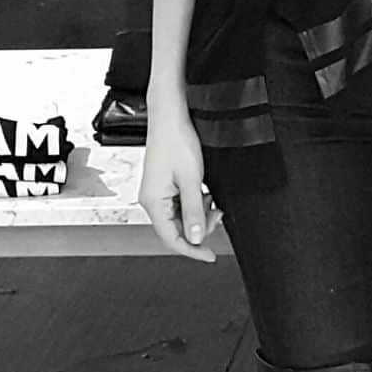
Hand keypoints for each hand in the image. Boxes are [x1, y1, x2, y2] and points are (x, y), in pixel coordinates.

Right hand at [138, 108, 220, 262]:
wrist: (170, 116)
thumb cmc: (177, 141)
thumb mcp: (192, 180)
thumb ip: (194, 211)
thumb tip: (195, 237)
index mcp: (153, 202)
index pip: (171, 239)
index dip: (192, 250)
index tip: (210, 255)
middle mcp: (152, 199)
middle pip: (177, 229)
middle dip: (199, 226)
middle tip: (219, 214)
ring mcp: (158, 192)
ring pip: (181, 216)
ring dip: (199, 213)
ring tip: (213, 200)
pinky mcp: (164, 185)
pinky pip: (180, 203)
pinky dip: (196, 203)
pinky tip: (206, 193)